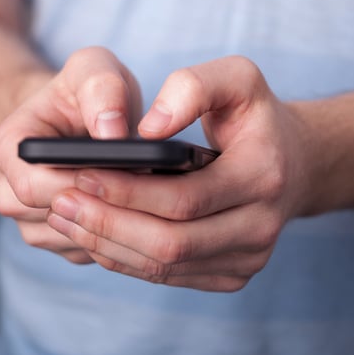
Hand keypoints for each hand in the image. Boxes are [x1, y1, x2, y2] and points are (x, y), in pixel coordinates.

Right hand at [0, 47, 141, 263]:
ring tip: (152, 195)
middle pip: (57, 217)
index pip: (36, 185)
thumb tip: (112, 133)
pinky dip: (119, 236)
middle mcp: (10, 194)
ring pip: (77, 240)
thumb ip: (102, 88)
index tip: (131, 166)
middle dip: (107, 203)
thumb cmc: (83, 91)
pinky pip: (92, 252)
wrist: (78, 118)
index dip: (84, 181)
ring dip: (116, 224)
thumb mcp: (93, 68)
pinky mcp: (61, 242)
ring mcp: (32, 224)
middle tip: (154, 184)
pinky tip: (143, 211)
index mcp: (9, 149)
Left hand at [46, 56, 311, 290]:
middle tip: (59, 202)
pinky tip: (91, 234)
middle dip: (107, 224)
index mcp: (263, 176)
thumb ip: (193, 86)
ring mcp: (249, 259)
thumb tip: (148, 128)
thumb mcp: (236, 78)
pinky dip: (123, 257)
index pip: (182, 199)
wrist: (295, 160)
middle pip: (169, 243)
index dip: (126, 191)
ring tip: (63, 217)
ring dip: (107, 245)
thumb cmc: (253, 114)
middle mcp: (262, 227)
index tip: (80, 174)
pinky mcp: (231, 275)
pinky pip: (167, 276)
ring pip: (163, 266)